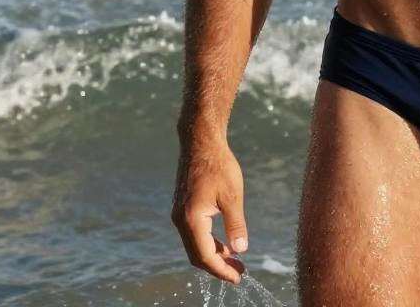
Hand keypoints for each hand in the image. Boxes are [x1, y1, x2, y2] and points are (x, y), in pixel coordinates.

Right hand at [171, 135, 248, 284]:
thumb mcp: (232, 195)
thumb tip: (240, 250)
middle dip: (218, 266)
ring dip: (214, 254)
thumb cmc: (219, 165)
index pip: (205, 256)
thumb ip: (235, 225)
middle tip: (239, 271)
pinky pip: (194, 233)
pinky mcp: (182, 207)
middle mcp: (180, 220)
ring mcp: (179, 213)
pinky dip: (208, 241)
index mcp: (191, 219)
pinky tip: (224, 242)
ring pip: (195, 244)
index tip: (238, 278)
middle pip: (197, 255)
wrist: (201, 142)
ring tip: (235, 259)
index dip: (222, 270)